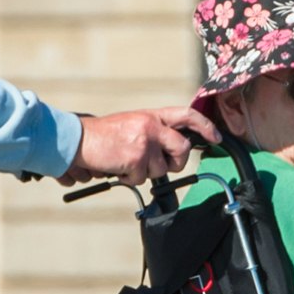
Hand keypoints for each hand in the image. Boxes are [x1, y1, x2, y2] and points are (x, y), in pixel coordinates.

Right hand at [73, 105, 203, 183]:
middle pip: (183, 148)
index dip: (205, 126)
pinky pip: (142, 178)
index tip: (215, 137)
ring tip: (125, 162)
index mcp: (151, 115)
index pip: (187, 115)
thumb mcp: (132, 125)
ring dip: (144, 172)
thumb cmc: (102, 136)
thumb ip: (153, 132)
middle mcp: (151, 125)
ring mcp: (145, 141)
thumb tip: (170, 151)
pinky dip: (129, 178)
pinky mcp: (136, 157)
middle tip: (161, 165)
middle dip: (176, 162)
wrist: (77, 139)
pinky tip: (117, 167)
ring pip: (161, 169)